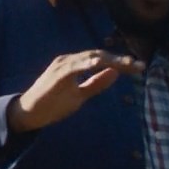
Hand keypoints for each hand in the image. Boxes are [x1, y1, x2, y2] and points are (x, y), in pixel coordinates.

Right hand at [6, 50, 143, 133]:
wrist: (29, 113)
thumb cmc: (52, 104)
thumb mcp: (80, 95)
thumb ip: (96, 84)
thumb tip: (115, 73)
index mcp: (75, 65)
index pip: (102, 60)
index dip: (120, 62)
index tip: (139, 68)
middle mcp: (69, 60)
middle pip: (99, 55)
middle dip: (120, 60)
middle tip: (139, 66)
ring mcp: (62, 65)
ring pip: (89, 57)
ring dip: (109, 60)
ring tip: (126, 64)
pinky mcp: (56, 73)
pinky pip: (74, 66)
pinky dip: (87, 63)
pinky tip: (99, 64)